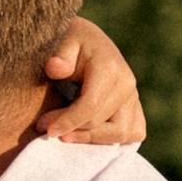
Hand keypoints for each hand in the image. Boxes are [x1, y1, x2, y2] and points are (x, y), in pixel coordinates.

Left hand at [34, 16, 144, 145]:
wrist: (87, 41)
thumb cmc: (71, 42)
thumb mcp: (63, 40)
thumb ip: (59, 55)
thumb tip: (55, 68)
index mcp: (110, 67)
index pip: (91, 105)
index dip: (68, 121)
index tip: (47, 129)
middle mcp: (127, 84)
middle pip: (101, 122)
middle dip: (71, 129)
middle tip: (44, 127)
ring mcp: (134, 97)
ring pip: (120, 133)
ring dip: (91, 139)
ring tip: (66, 136)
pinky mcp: (136, 108)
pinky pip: (133, 133)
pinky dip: (112, 140)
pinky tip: (88, 135)